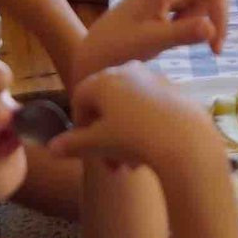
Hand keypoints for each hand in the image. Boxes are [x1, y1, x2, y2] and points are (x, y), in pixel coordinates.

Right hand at [47, 63, 226, 177]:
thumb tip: (52, 148)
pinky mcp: (174, 89)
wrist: (185, 140)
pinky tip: (151, 154)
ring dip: (125, 138)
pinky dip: (145, 129)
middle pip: (106, 105)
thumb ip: (73, 144)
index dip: (80, 127)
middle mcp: (127, 70)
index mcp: (103, 79)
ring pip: (129, 110)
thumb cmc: (134, 138)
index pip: (80, 99)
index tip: (86, 151)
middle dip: (104, 138)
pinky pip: (150, 109)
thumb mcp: (99, 144)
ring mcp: (153, 77)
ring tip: (131, 167)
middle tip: (111, 167)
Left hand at [73, 0, 231, 81]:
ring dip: (204, 25)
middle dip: (218, 16)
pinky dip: (199, 28)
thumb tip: (211, 28)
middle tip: (215, 50)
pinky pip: (199, 12)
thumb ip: (181, 34)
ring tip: (178, 43)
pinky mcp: (174, 7)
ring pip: (208, 4)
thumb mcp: (151, 41)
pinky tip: (182, 41)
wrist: (99, 53)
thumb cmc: (119, 42)